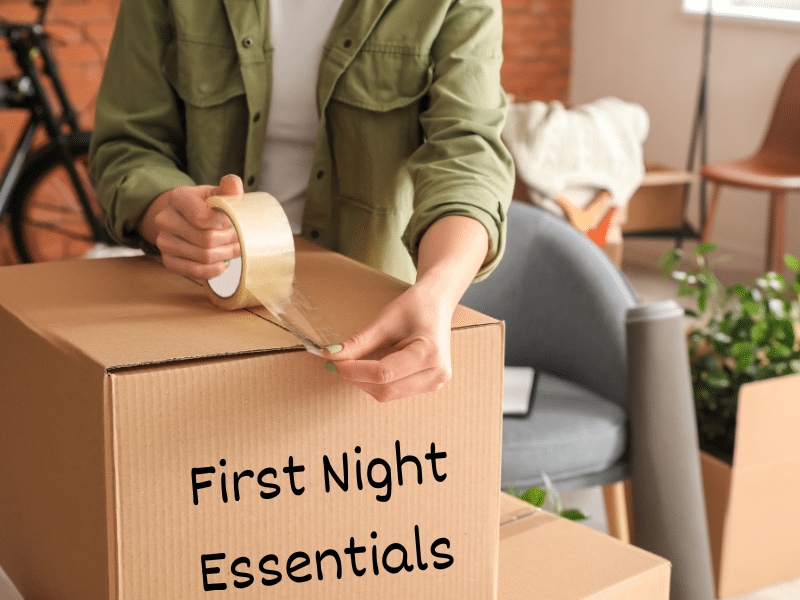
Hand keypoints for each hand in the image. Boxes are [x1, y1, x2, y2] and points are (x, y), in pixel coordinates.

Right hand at [138, 174, 242, 279]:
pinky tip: (222, 262)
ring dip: (225, 255)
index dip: (225, 223)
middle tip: (241, 239)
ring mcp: (164, 241)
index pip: (204, 218)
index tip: (233, 222)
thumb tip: (233, 184)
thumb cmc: (207, 206)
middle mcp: (165, 219)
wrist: (187, 219)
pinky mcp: (168, 260)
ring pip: (204, 256)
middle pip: (206, 239)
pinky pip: (194, 271)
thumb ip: (228, 189)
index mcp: (178, 198)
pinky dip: (214, 269)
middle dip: (230, 241)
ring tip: (234, 248)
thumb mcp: (217, 193)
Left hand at [322, 214, 489, 401]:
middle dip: (357, 378)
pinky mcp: (430, 386)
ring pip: (388, 395)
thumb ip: (360, 342)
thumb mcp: (386, 320)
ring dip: (365, 382)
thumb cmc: (416, 306)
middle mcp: (437, 374)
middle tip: (336, 364)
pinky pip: (395, 392)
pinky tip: (370, 366)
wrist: (438, 304)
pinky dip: (376, 382)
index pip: (384, 373)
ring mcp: (435, 383)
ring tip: (353, 362)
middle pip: (386, 389)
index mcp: (430, 354)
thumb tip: (331, 356)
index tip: (332, 362)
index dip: (354, 370)